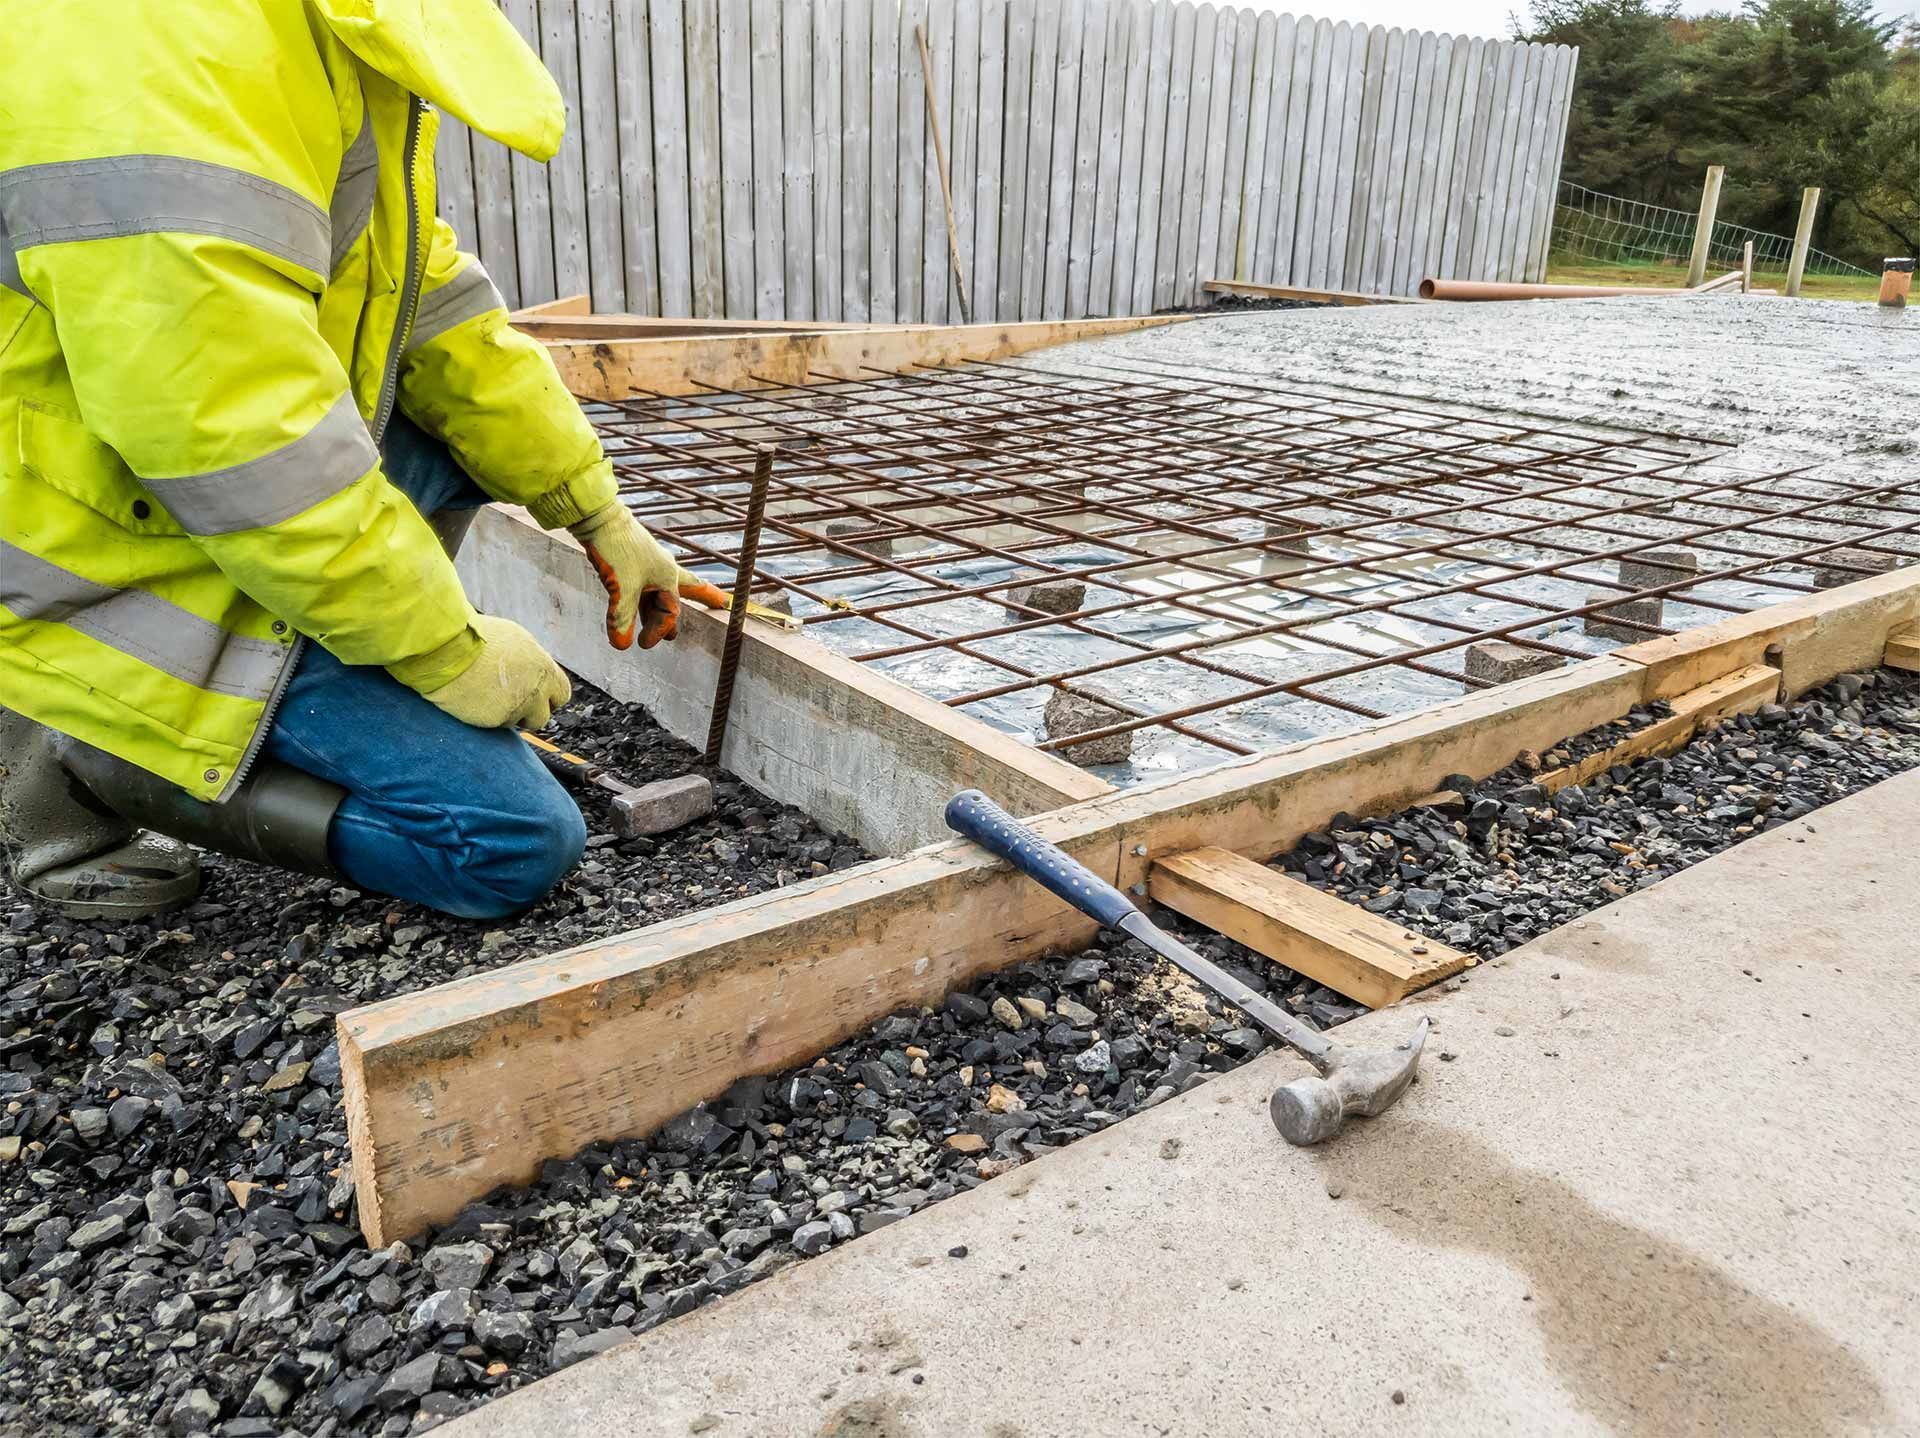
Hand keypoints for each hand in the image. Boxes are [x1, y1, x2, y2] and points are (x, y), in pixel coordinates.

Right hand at [413, 615, 570, 729]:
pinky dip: (487, 716)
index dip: (547, 696)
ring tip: (486, 694)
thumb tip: (537, 672)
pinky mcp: (495, 720)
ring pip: (517, 722)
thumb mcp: (516, 641)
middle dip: (529, 712)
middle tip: (511, 702)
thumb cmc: (478, 638)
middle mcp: (536, 691)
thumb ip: (532, 661)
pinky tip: (474, 698)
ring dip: (506, 714)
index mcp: (545, 669)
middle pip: (543, 716)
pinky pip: (496, 725)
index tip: (535, 696)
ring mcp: (517, 707)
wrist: (448, 648)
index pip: (561, 694)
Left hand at [568, 502, 698, 649]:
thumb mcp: (621, 587)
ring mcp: (647, 564)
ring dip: (660, 610)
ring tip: (663, 623)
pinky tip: (637, 604)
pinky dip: (642, 601)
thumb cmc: (616, 548)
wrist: (598, 517)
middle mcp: (662, 569)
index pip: (670, 611)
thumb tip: (622, 645)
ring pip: (660, 592)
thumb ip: (622, 618)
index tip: (642, 644)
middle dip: (700, 599)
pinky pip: (643, 586)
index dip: (658, 630)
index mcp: (668, 576)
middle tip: (718, 603)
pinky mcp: (631, 561)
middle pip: (685, 590)